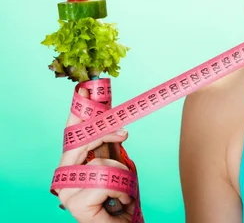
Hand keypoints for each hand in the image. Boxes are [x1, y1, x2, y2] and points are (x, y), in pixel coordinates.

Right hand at [55, 86, 134, 222]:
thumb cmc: (121, 199)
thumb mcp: (118, 166)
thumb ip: (110, 147)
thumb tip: (118, 121)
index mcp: (72, 167)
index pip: (72, 135)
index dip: (78, 112)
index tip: (85, 91)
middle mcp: (64, 179)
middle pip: (80, 143)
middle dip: (105, 133)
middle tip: (124, 133)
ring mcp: (67, 193)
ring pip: (99, 163)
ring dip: (122, 174)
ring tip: (126, 189)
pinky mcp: (76, 205)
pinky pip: (106, 182)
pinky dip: (122, 188)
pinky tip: (123, 200)